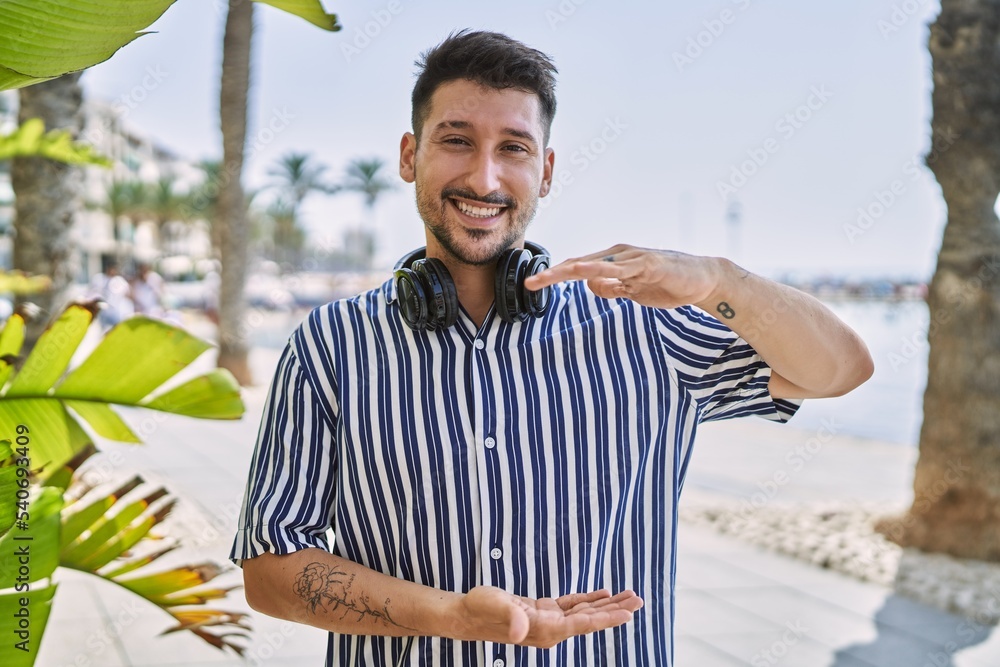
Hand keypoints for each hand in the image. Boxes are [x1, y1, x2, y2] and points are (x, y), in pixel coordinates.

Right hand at [451, 585, 642, 648]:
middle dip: (615, 610)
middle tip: (639, 600)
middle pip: (590, 619)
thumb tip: (521, 629)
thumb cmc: (480, 609)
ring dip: (607, 604)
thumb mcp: (495, 606)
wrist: (467, 614)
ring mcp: (549, 620)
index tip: (629, 613)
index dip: (606, 618)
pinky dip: (589, 599)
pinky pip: (573, 606)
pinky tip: (603, 594)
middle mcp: (551, 628)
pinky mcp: (544, 611)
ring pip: (585, 612)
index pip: (583, 624)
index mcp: (545, 630)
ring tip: (629, 596)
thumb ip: (511, 616)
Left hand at [524, 244, 723, 309]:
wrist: (702, 280)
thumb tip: (590, 286)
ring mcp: (632, 257)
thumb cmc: (666, 284)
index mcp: (612, 261)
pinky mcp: (648, 264)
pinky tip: (582, 271)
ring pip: (592, 263)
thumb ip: (612, 288)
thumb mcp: (632, 291)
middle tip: (529, 282)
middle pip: (577, 263)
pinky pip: (619, 268)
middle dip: (551, 273)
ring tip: (546, 277)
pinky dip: (599, 269)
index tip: (532, 285)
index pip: (576, 268)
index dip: (553, 276)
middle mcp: (618, 255)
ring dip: (566, 270)